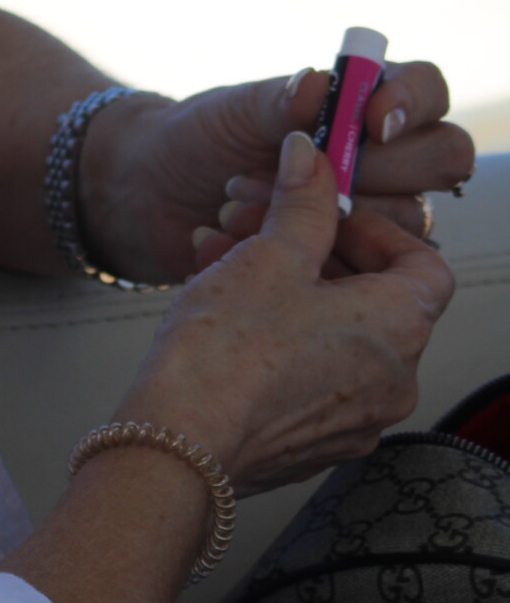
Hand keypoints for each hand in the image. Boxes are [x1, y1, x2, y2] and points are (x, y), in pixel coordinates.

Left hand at [80, 61, 474, 284]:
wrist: (149, 197)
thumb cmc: (197, 141)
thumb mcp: (232, 112)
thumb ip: (278, 102)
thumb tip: (316, 86)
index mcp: (361, 110)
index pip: (427, 94)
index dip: (412, 103)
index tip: (370, 123)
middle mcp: (380, 164)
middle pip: (434, 164)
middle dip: (359, 173)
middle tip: (278, 176)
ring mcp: (366, 218)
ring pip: (395, 225)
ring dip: (313, 221)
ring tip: (235, 209)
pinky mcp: (341, 267)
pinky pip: (352, 273)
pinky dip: (287, 261)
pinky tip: (228, 242)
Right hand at [124, 128, 453, 495]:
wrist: (177, 446)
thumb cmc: (227, 353)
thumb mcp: (269, 255)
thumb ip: (303, 202)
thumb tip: (312, 156)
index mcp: (399, 329)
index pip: (425, 266)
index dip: (376, 230)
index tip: (328, 214)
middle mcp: (393, 382)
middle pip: (372, 298)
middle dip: (313, 252)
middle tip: (261, 227)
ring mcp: (354, 420)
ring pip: (332, 335)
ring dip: (286, 290)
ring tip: (223, 261)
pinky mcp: (311, 444)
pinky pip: (308, 375)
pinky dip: (276, 338)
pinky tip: (220, 313)